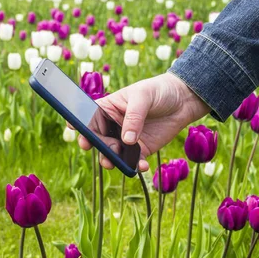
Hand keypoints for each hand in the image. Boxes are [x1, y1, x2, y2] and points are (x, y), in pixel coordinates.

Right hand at [78, 73, 210, 170]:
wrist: (184, 100)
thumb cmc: (158, 91)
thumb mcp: (143, 97)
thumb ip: (134, 117)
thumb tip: (127, 140)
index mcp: (107, 108)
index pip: (89, 117)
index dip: (80, 123)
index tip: (75, 128)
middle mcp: (113, 126)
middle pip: (97, 139)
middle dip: (96, 146)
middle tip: (99, 148)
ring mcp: (125, 140)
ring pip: (112, 154)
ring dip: (111, 160)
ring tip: (114, 162)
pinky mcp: (141, 150)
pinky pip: (133, 161)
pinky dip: (134, 166)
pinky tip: (140, 166)